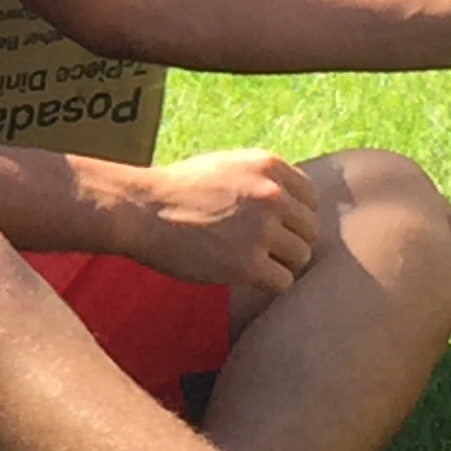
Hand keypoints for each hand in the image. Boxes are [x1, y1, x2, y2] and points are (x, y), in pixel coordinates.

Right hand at [118, 149, 321, 292]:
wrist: (139, 210)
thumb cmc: (176, 190)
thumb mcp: (224, 166)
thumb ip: (262, 179)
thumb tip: (297, 203)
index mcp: (268, 166)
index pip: (311, 199)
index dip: (293, 216)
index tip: (271, 226)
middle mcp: (271, 194)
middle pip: (309, 230)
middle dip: (287, 241)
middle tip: (257, 248)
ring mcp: (261, 229)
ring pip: (300, 257)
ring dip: (278, 263)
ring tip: (247, 261)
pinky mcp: (248, 263)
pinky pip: (283, 281)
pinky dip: (266, 283)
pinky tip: (242, 275)